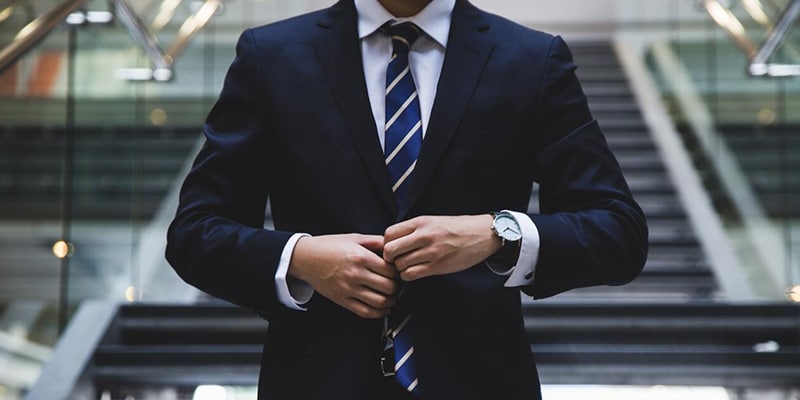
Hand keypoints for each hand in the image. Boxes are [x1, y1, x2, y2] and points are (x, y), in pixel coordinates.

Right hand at [288, 234, 397, 317]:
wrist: (305, 258)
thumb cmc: (329, 246)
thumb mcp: (354, 238)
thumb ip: (376, 241)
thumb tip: (393, 246)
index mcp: (360, 257)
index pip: (390, 270)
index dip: (398, 272)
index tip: (397, 271)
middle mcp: (355, 274)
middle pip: (388, 287)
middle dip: (396, 287)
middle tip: (396, 284)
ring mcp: (348, 289)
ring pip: (379, 302)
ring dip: (391, 301)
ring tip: (391, 296)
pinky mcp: (342, 300)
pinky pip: (365, 312)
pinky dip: (379, 313)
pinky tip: (383, 308)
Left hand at [383, 215, 501, 280]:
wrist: (482, 234)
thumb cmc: (457, 228)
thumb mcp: (433, 221)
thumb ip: (414, 229)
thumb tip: (393, 241)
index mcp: (421, 222)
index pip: (389, 234)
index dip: (386, 243)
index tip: (393, 248)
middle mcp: (424, 236)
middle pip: (390, 250)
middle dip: (390, 258)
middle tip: (397, 260)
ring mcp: (431, 252)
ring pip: (399, 265)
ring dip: (400, 268)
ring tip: (409, 266)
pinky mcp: (438, 266)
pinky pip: (411, 274)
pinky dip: (409, 276)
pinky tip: (416, 271)